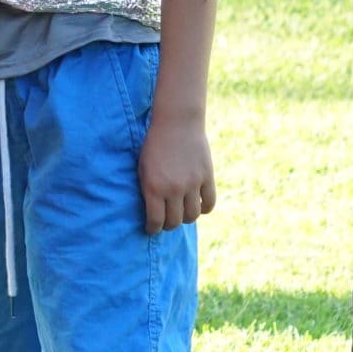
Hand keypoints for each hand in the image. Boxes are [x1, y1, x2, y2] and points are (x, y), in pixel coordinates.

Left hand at [137, 115, 214, 234]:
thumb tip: (152, 212)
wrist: (177, 123)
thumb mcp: (143, 168)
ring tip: (181, 214)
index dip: (153, 228)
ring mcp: (192, 184)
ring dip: (186, 218)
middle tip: (166, 222)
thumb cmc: (154, 145)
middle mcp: (173, 189)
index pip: (156, 221)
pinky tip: (198, 206)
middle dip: (168, 225)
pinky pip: (209, 203)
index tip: (152, 228)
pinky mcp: (207, 177)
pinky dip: (204, 209)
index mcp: (154, 187)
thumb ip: (148, 190)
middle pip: (175, 221)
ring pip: (192, 216)